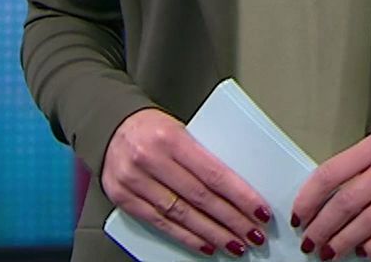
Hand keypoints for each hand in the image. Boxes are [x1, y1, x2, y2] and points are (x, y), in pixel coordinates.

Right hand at [101, 108, 274, 257]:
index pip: (213, 173)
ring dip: (213, 234)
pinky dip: (186, 237)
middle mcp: (150, 159)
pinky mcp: (124, 198)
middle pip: (200, 198)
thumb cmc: (152, 127)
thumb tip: (238, 188)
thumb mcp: (181, 130)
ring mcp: (134, 181)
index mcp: (171, 137)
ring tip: (235, 244)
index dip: (240, 196)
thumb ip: (203, 155)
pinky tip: (206, 245)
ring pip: (182, 215)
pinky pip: (160, 223)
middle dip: (232, 220)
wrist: (110, 124)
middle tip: (254, 234)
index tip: (260, 211)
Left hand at [290, 124, 370, 259]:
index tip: (299, 215)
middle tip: (311, 242)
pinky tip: (364, 251)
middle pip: (348, 201)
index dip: (310, 198)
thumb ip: (359, 165)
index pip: (332, 172)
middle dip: (324, 227)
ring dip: (345, 240)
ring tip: (331, 251)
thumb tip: (324, 197)